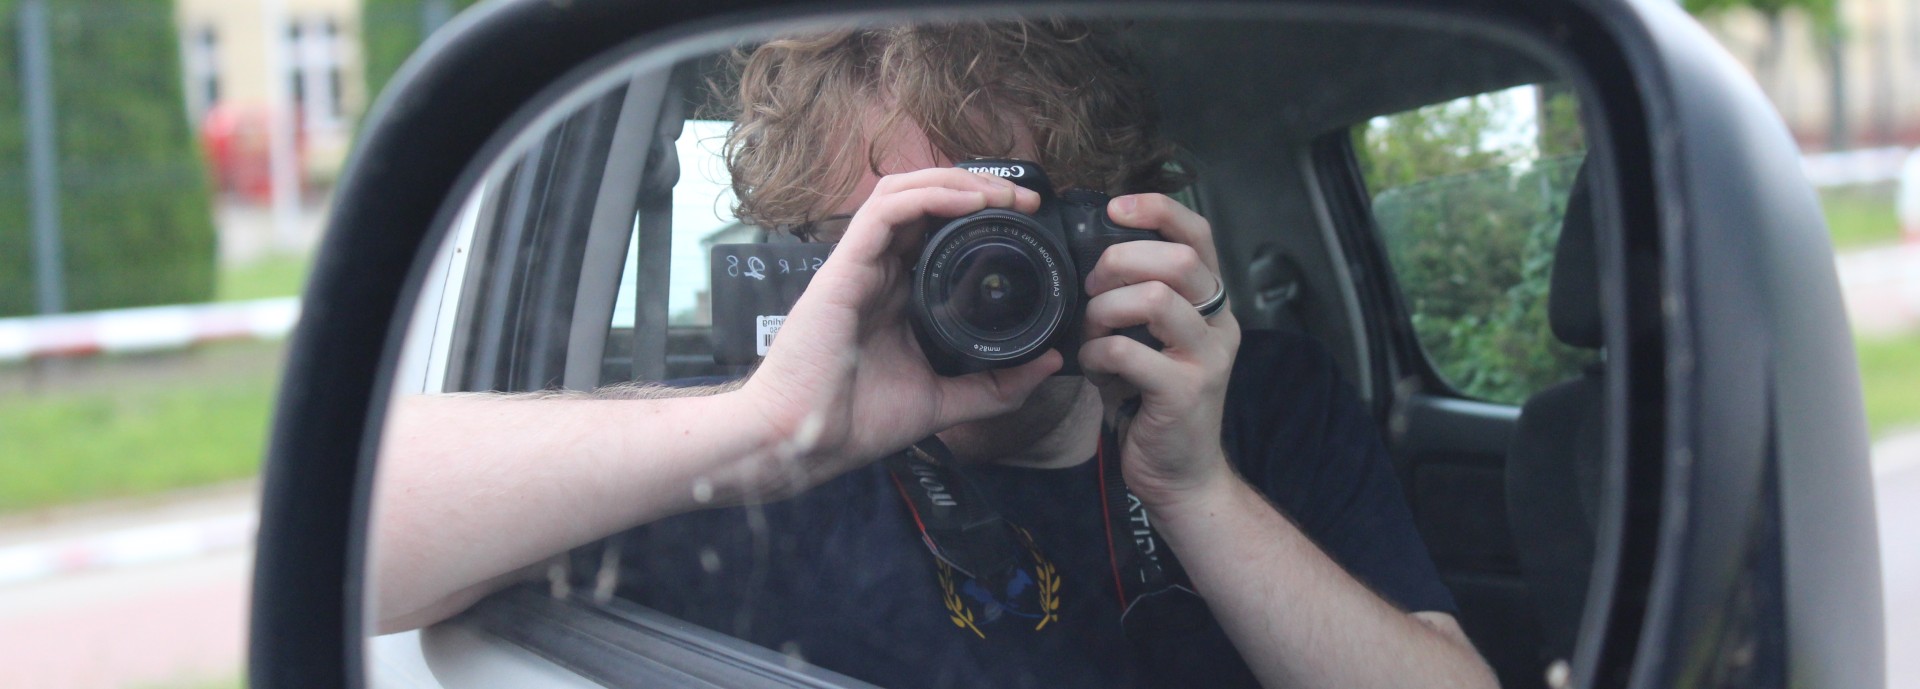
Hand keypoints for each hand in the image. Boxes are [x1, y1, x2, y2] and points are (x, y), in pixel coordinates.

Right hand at [728, 168, 1059, 498]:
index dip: (980, 212)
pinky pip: (886, 210)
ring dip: (956, 182)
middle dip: (977, 187)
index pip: (936, 228)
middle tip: (1025, 201)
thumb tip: (1049, 363)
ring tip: (1001, 195)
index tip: (1027, 220)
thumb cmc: (857, 422)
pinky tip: (969, 203)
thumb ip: (997, 386)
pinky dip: (929, 196)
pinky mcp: (843, 267)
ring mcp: (860, 265)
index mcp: (898, 293)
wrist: (804, 442)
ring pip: (904, 191)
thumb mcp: (945, 400)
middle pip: (924, 199)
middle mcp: (878, 270)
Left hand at [1078, 193, 1241, 504]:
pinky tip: (1092, 367)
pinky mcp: (1185, 393)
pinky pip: (1128, 352)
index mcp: (1210, 303)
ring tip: (1091, 330)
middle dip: (1121, 261)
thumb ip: (1136, 300)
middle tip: (1092, 286)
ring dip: (1106, 309)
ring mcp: (1207, 358)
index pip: (1199, 234)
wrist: (1181, 475)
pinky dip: (1096, 353)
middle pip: (1179, 260)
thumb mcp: (1152, 342)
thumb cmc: (1154, 402)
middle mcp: (1219, 324)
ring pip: (1157, 299)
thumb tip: (1090, 260)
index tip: (1115, 208)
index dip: (1157, 210)